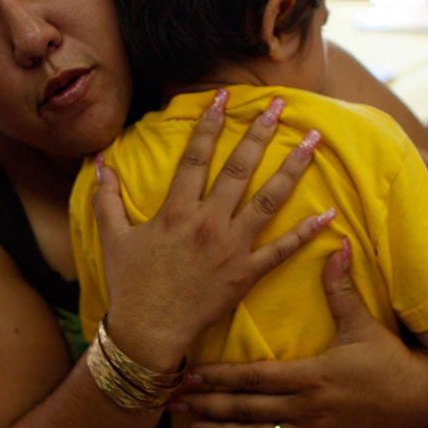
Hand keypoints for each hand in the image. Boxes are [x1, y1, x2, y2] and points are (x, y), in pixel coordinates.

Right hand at [94, 90, 332, 369]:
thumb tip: (99, 161)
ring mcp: (230, 248)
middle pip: (238, 168)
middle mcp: (207, 223)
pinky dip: (305, 232)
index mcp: (175, 210)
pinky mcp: (246, 274)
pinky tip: (328, 213)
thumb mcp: (112, 237)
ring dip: (292, 168)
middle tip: (279, 104)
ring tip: (313, 141)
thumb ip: (107, 198)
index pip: (196, 156)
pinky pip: (281, 250)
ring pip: (268, 200)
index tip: (225, 96)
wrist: (148, 332)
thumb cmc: (129, 286)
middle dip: (260, 132)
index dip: (210, 123)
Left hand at [170, 241, 427, 427]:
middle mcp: (305, 407)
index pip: (254, 376)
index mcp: (310, 375)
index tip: (188, 374)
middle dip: (206, 405)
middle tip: (171, 404)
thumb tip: (337, 244)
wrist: (420, 397)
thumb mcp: (363, 322)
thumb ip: (341, 287)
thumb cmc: (389, 357)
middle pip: (245, 409)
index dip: (218, 376)